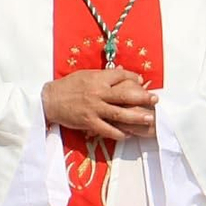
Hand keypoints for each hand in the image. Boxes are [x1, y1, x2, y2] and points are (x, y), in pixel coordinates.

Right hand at [41, 67, 155, 143]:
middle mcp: (97, 93)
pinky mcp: (89, 122)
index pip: (119, 75)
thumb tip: (121, 71)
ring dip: (137, 117)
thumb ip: (103, 75)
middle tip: (155, 99)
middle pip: (125, 95)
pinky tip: (128, 134)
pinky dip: (119, 133)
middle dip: (142, 97)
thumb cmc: (67, 86)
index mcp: (97, 79)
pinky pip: (108, 130)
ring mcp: (94, 109)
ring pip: (120, 114)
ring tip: (150, 118)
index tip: (141, 81)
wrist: (49, 100)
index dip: (133, 77)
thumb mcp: (85, 75)